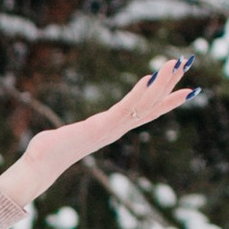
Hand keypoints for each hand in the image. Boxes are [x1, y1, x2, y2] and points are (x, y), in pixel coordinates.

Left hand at [1, 54, 200, 207]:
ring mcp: (111, 128)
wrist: (38, 166)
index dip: (168, 101)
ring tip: (178, 63)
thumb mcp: (67, 135)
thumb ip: (70, 133)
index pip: (147, 112)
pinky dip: (140, 92)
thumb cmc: (46, 152)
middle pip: (152, 104)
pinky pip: (126, 107)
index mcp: (112, 128)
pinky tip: (151, 76)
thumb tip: (53, 137)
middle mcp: (116, 129)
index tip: (190, 90)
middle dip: (172, 83)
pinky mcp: (101, 127)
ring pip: (145, 103)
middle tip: (189, 62)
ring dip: (162, 82)